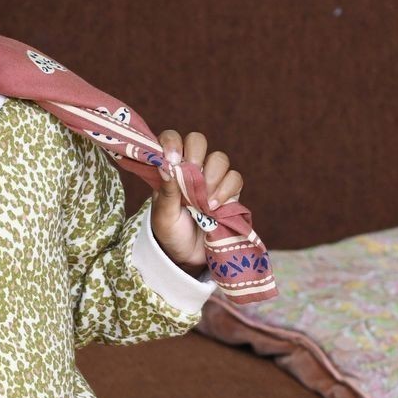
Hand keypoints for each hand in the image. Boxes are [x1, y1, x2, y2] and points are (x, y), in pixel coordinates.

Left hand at [150, 129, 243, 271]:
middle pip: (198, 141)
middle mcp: (191, 168)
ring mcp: (211, 179)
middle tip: (192, 173)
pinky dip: (226, 190)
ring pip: (219, 159)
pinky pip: (234, 179)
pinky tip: (214, 207)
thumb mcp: (163, 214)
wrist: (187, 256)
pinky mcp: (228, 192)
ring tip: (203, 200)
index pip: (171, 140)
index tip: (172, 157)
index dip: (172, 141)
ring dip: (213, 176)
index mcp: (170, 169)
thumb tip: (167, 166)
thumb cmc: (170, 232)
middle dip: (196, 154)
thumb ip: (166, 190)